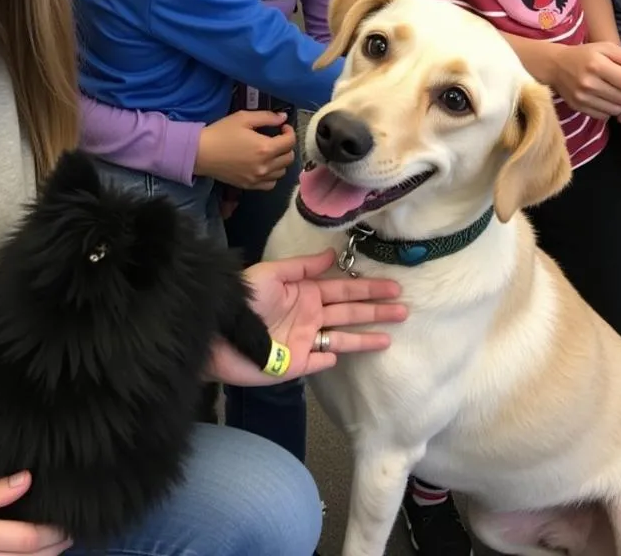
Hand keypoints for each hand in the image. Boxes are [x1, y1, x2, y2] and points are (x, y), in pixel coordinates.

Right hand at [194, 110, 295, 188]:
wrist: (201, 153)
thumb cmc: (221, 132)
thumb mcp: (243, 118)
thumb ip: (267, 117)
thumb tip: (283, 117)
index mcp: (265, 148)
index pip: (290, 142)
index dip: (289, 132)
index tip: (282, 127)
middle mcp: (265, 166)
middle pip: (289, 158)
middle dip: (286, 146)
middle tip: (277, 139)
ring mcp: (257, 178)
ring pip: (282, 172)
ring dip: (280, 161)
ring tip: (271, 153)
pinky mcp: (249, 186)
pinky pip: (271, 184)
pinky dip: (272, 175)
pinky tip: (265, 167)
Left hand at [207, 250, 406, 386]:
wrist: (216, 331)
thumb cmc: (244, 299)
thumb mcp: (272, 274)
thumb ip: (302, 268)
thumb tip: (331, 256)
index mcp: (306, 293)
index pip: (344, 290)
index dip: (368, 288)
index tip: (393, 287)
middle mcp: (310, 316)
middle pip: (350, 313)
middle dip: (376, 310)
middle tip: (404, 309)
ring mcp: (304, 341)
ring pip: (342, 337)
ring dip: (365, 336)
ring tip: (391, 336)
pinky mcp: (294, 365)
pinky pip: (318, 361)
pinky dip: (329, 358)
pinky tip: (343, 354)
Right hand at [549, 42, 620, 118]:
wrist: (555, 66)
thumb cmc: (584, 54)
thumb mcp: (604, 47)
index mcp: (597, 65)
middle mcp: (589, 83)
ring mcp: (583, 97)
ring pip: (616, 109)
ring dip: (620, 102)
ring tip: (615, 92)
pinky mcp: (579, 107)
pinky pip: (604, 115)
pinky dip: (609, 109)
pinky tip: (605, 99)